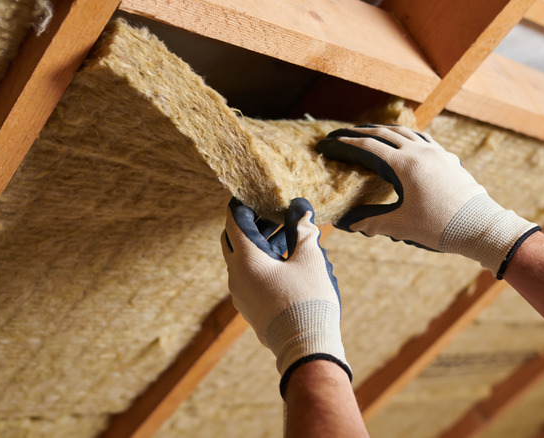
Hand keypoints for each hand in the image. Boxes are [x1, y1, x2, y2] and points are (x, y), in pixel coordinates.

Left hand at [221, 197, 350, 395]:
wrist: (306, 349)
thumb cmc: (308, 301)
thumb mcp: (309, 259)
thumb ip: (303, 230)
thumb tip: (300, 210)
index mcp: (245, 261)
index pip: (234, 222)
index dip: (242, 204)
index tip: (252, 192)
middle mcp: (236, 277)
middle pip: (234, 241)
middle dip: (252, 223)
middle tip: (272, 211)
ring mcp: (241, 295)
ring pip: (244, 260)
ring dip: (261, 244)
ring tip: (288, 233)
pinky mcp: (251, 308)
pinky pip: (251, 277)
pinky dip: (263, 263)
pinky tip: (287, 260)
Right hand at [316, 124, 539, 278]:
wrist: (481, 227)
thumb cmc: (439, 227)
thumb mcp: (400, 227)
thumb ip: (372, 222)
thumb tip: (347, 224)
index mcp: (405, 165)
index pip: (369, 147)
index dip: (346, 144)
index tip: (330, 142)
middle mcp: (420, 152)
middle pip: (385, 133)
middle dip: (361, 132)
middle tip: (342, 134)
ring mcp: (437, 153)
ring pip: (405, 132)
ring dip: (384, 130)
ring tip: (369, 132)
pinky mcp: (448, 159)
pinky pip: (423, 139)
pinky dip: (406, 136)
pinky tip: (404, 142)